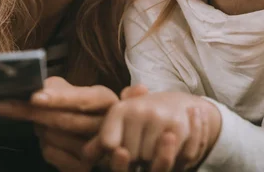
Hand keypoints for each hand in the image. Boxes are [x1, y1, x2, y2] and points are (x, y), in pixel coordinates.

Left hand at [0, 77, 146, 170]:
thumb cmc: (80, 107)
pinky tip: (45, 138)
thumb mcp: (73, 90)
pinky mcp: (85, 167)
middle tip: (5, 105)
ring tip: (38, 120)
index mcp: (106, 100)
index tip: (34, 96)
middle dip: (32, 112)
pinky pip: (52, 155)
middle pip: (64, 120)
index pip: (81, 99)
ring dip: (38, 128)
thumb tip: (38, 85)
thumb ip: (57, 86)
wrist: (99, 133)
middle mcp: (106, 125)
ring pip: (55, 138)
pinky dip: (42, 145)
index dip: (57, 98)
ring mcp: (97, 150)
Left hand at [84, 92, 220, 171]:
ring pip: (148, 159)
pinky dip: (169, 157)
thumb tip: (85, 156)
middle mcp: (137, 109)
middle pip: (129, 155)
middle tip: (143, 142)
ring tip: (155, 143)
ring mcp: (158, 117)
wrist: (178, 104)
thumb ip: (101, 141)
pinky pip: (167, 157)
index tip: (121, 146)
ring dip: (152, 159)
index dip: (116, 152)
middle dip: (136, 157)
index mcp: (119, 109)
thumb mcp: (120, 125)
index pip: (108, 144)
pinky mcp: (177, 126)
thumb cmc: (141, 119)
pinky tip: (169, 144)